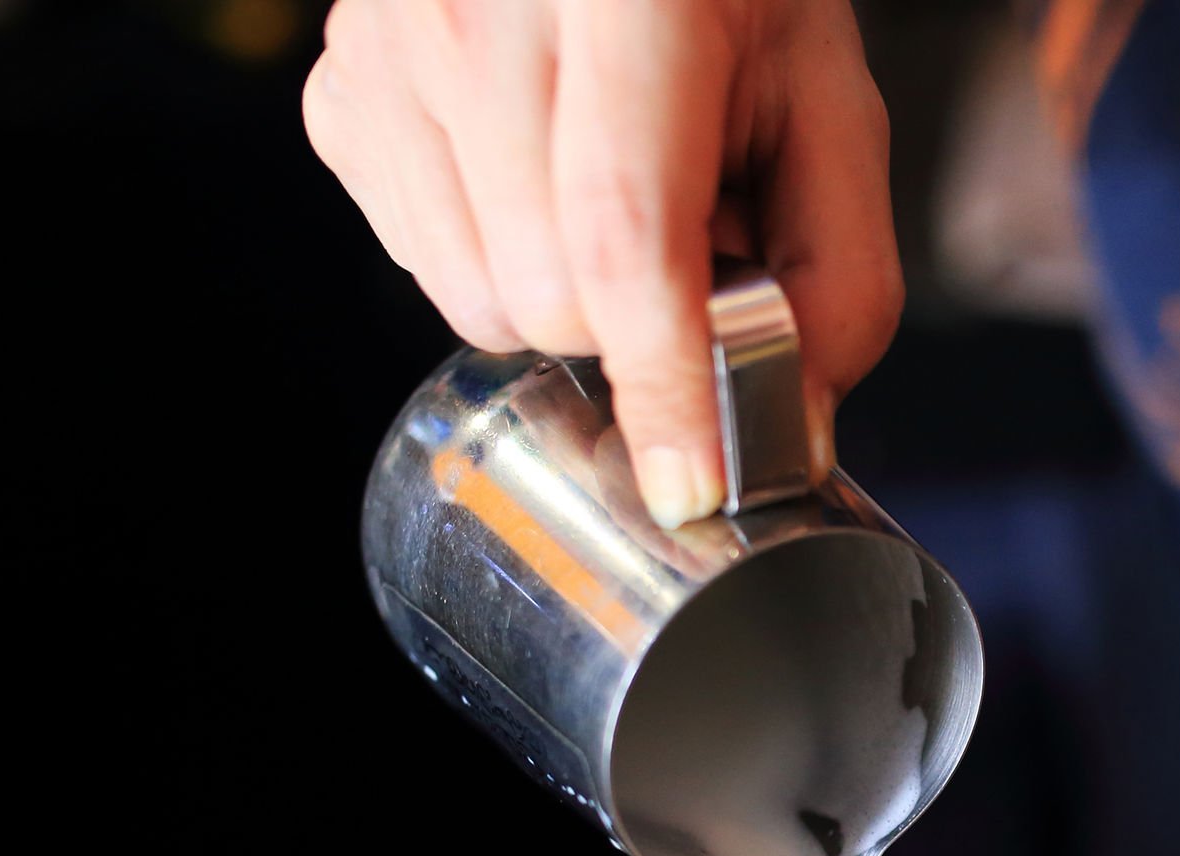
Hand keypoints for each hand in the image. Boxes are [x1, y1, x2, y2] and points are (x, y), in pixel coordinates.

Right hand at [304, 0, 900, 526]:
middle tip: (687, 238)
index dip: (663, 380)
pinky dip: (493, 257)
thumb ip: (841, 273)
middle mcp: (482, 12)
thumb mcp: (826, 104)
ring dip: (561, 295)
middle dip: (634, 321)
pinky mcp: (338, 91)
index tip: (689, 483)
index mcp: (629, 0)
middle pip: (547, 296)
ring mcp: (389, 51)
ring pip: (475, 303)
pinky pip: (418, 265)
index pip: (624, 235)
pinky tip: (536, 175)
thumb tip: (795, 428)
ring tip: (610, 192)